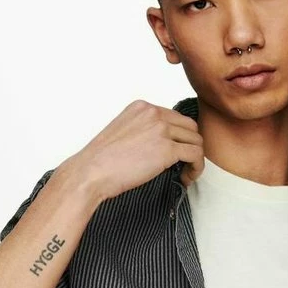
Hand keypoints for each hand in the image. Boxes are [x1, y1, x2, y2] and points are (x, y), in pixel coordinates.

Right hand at [68, 99, 205, 202]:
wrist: (91, 172)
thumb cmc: (101, 161)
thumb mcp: (123, 133)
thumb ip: (143, 131)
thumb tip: (159, 146)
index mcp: (142, 107)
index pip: (175, 118)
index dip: (180, 138)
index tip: (176, 155)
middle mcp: (153, 113)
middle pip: (190, 127)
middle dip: (191, 147)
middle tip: (183, 166)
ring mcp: (161, 129)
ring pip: (197, 141)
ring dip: (195, 160)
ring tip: (184, 175)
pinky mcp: (167, 149)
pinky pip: (196, 155)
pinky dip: (196, 169)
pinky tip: (185, 179)